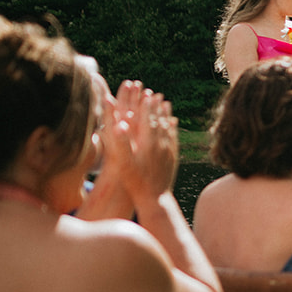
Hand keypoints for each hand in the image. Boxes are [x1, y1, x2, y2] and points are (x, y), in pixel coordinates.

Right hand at [104, 81, 179, 199]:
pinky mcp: (172, 157)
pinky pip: (173, 137)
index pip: (147, 120)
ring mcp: (168, 150)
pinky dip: (172, 126)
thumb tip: (118, 124)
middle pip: (159, 120)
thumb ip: (121, 143)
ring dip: (166, 114)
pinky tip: (173, 121)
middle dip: (156, 106)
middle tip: (155, 93)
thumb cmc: (134, 181)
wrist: (154, 198)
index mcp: (148, 144)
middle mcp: (161, 144)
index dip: (146, 106)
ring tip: (165, 102)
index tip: (146, 94)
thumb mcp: (124, 163)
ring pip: (168, 127)